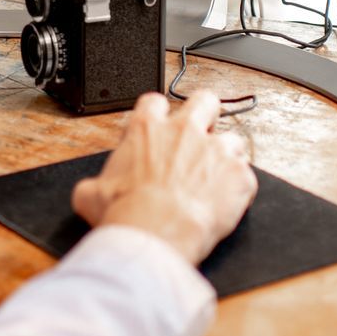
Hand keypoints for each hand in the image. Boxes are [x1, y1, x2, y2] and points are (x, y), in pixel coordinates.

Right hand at [73, 92, 256, 264]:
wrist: (155, 234)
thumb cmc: (125, 213)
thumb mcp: (91, 195)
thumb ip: (95, 184)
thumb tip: (90, 192)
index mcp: (147, 130)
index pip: (154, 102)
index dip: (157, 114)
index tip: (158, 129)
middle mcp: (185, 132)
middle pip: (204, 100)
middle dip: (206, 113)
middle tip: (202, 132)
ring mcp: (216, 151)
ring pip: (232, 139)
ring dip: (225, 156)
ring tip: (215, 180)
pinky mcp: (239, 176)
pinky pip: (246, 176)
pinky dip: (237, 190)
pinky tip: (225, 204)